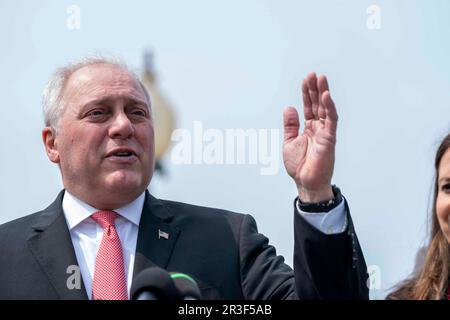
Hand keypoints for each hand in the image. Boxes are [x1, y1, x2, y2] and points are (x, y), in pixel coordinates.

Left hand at [283, 72, 337, 202]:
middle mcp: (318, 127)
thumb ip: (290, 125)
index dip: (307, 93)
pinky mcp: (329, 139)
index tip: (306, 79)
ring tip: (321, 79)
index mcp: (308, 127)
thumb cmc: (299, 165)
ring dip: (324, 94)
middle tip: (314, 75)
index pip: (308, 106)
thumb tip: (289, 107)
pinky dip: (329, 108)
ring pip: (326, 109)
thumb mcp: (289, 141)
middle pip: (317, 104)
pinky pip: (331, 121)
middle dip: (315, 89)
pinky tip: (326, 97)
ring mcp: (325, 132)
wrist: (305, 182)